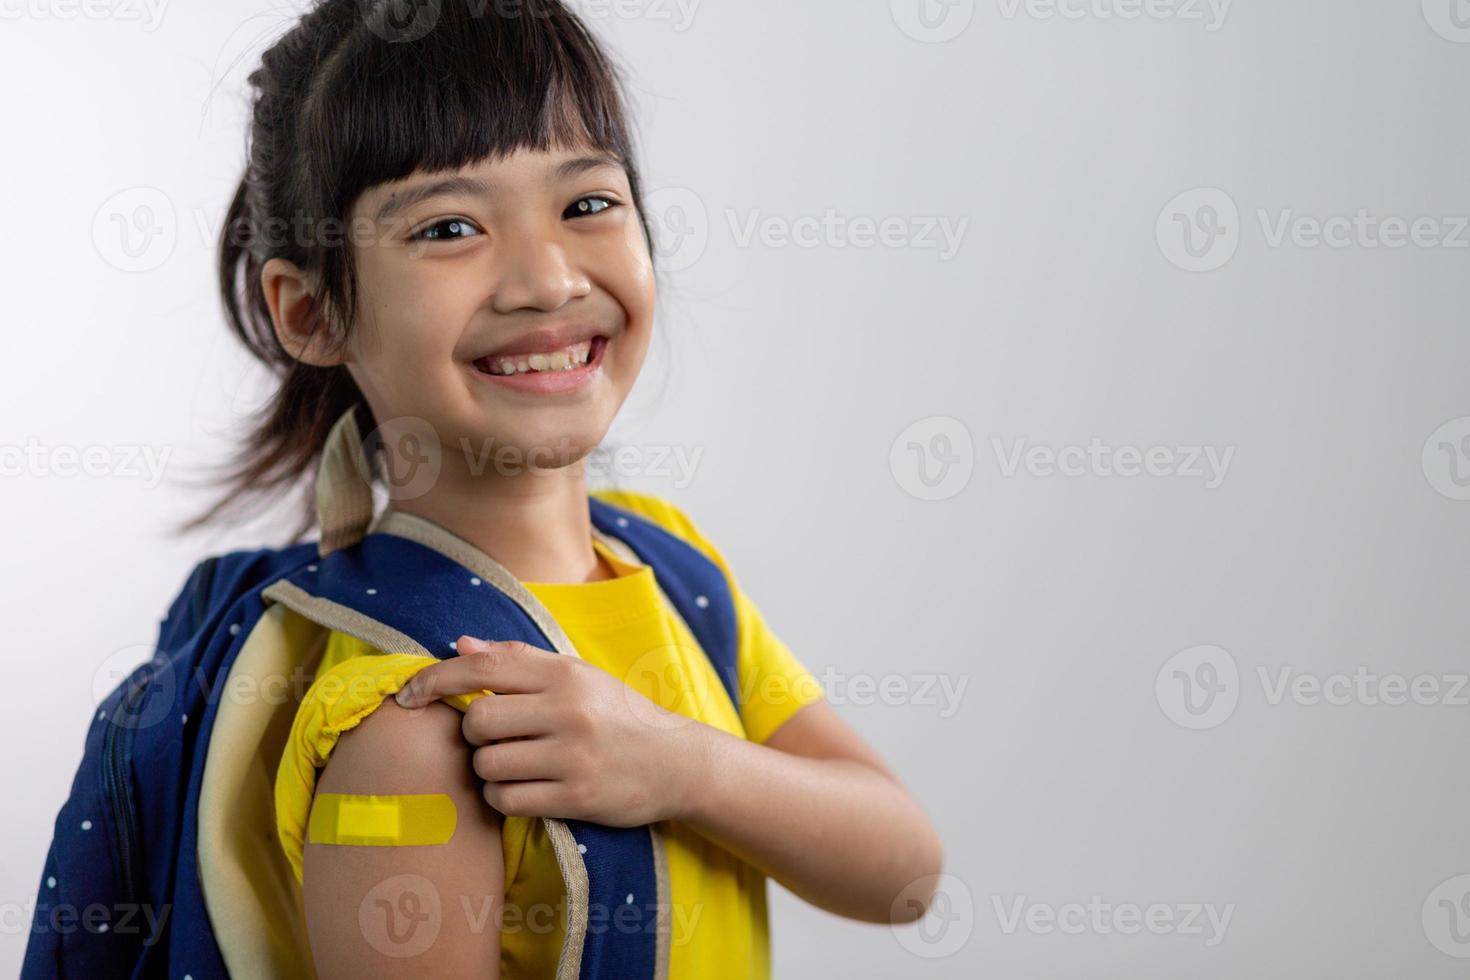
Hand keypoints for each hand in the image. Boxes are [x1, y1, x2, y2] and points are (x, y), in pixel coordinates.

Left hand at [393, 635, 708, 826]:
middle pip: (478, 720)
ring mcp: (572, 755)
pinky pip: (507, 800)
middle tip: (496, 738)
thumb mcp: (577, 676)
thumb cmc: (617, 714)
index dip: (434, 680)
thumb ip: (518, 660)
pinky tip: (526, 790)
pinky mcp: (577, 796)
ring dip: (490, 769)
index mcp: (564, 673)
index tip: (408, 695)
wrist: (676, 762)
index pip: (483, 668)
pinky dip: (504, 798)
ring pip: (488, 764)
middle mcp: (568, 710)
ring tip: (516, 765)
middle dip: (475, 734)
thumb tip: (459, 644)